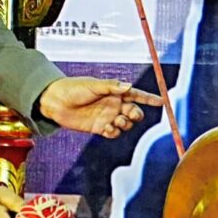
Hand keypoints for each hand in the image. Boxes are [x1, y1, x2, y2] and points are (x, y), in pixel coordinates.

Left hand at [37, 75, 160, 137]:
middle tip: (128, 114)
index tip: (162, 101)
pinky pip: (113, 133)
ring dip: (124, 124)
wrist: (55, 101)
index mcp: (114, 92)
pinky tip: (107, 128)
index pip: (136, 95)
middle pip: (134, 112)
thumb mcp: (93, 85)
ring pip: (126, 124)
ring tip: (115, 121)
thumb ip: (111, 87)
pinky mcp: (99, 127)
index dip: (149, 99)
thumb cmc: (72, 88)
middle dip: (136, 115)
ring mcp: (107, 116)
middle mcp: (113, 105)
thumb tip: (129, 87)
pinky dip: (114, 132)